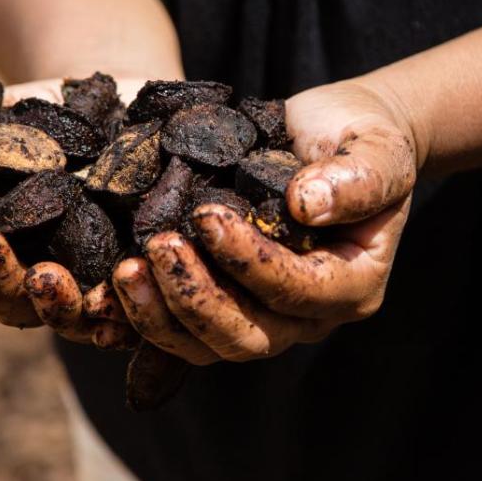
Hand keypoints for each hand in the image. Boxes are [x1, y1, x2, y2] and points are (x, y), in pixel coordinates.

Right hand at [0, 76, 146, 348]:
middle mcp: (38, 281)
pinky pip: (140, 312)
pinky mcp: (148, 286)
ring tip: (48, 277)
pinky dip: (131, 306)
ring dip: (57, 303)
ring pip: (72, 317)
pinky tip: (126, 284)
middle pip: (9, 297)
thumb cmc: (40, 120)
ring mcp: (95, 290)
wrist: (123, 108)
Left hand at [112, 79, 418, 363]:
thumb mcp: (376, 145)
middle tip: (157, 245)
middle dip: (198, 298)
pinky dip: (141, 319)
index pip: (300, 292)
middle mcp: (307, 316)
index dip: (252, 263)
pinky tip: (105, 293)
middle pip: (249, 337)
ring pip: (206, 347)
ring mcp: (261, 316)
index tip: (209, 216)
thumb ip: (356, 177)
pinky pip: (177, 331)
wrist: (330, 132)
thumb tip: (307, 204)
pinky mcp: (220, 302)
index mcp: (353, 283)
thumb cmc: (359, 135)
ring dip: (160, 316)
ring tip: (125, 270)